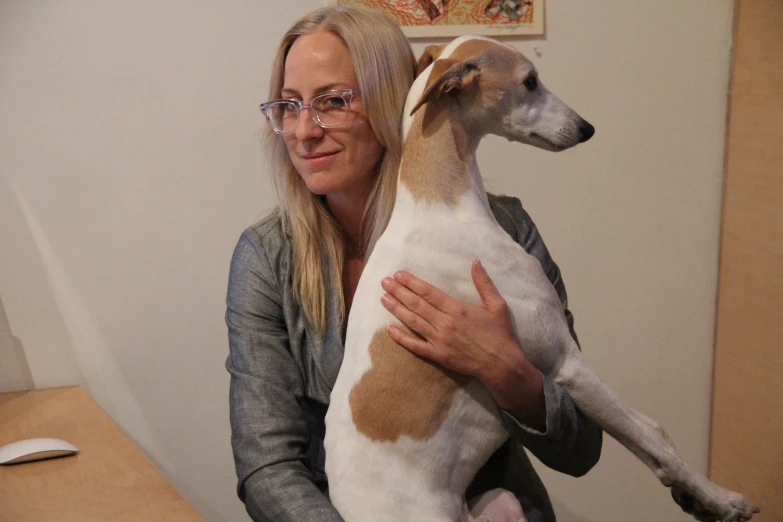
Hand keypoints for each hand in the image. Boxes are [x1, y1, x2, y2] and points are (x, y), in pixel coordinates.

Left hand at [380, 260, 545, 428]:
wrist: (501, 363)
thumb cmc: (500, 333)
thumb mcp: (496, 305)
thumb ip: (484, 283)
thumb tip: (475, 262)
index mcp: (457, 308)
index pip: (429, 292)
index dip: (412, 282)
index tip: (398, 274)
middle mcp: (445, 323)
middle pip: (416, 304)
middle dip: (398, 291)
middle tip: (384, 282)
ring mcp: (439, 340)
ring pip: (413, 322)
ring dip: (396, 309)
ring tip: (383, 298)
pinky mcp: (437, 355)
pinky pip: (415, 346)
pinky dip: (401, 338)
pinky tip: (389, 329)